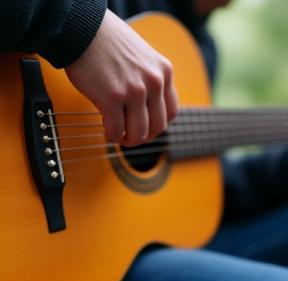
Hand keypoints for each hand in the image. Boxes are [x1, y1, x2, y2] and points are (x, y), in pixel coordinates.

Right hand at [65, 9, 178, 146]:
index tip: (146, 127)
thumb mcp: (144, 59)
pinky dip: (112, 136)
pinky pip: (116, 130)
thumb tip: (148, 110)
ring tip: (118, 135)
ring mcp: (135, 90)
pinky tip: (107, 130)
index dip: (158, 126)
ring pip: (139, 134)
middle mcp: (154, 82)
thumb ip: (151, 81)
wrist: (84, 29)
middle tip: (130, 136)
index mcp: (164, 73)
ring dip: (128, 140)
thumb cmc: (110, 44)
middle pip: (158, 128)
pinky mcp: (112, 97)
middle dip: (143, 137)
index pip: (172, 113)